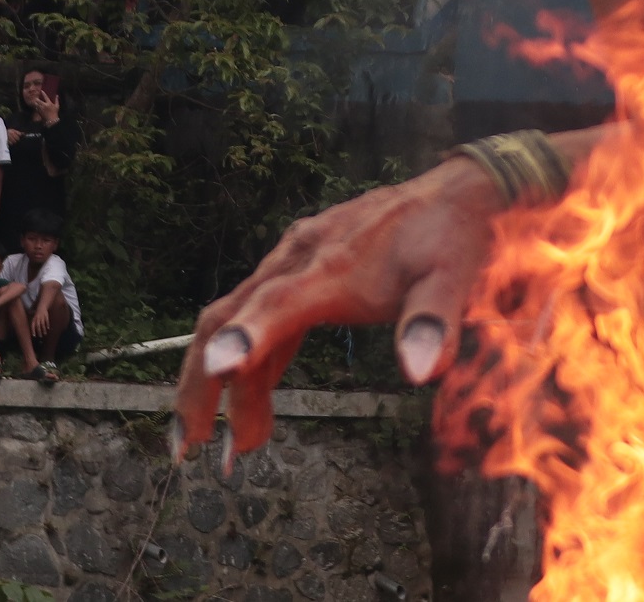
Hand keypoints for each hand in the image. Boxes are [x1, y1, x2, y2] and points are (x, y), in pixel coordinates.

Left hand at [24, 85, 54, 117]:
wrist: (51, 120)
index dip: (43, 93)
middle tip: (36, 98)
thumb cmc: (55, 113)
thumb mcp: (57, 106)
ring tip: (35, 101)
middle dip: (36, 99)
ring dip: (35, 102)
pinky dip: (36, 106)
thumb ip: (56, 100)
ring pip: (36, 104)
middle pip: (38, 100)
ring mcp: (41, 109)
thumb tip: (57, 95)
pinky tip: (36, 106)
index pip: (45, 97)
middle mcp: (44, 106)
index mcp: (49, 103)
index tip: (41, 91)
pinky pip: (36, 108)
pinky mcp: (39, 112)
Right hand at [175, 158, 505, 457]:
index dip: (246, 336)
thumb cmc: (450, 238)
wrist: (454, 193)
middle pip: (227, 319)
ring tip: (233, 450)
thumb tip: (422, 372)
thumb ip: (435, 321)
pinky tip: (255, 406)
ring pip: (233, 322)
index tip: (218, 371)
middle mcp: (298, 259)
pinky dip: (251, 366)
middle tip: (189, 446)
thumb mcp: (453, 278)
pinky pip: (260, 321)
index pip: (276, 302)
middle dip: (202, 383)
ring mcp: (293, 263)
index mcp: (332, 266)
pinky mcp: (300, 271)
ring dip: (222, 386)